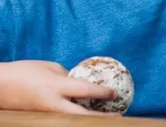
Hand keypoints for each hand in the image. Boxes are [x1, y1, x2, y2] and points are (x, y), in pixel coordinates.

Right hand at [0, 61, 118, 115]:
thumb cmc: (25, 71)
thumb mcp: (50, 67)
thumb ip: (68, 76)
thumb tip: (81, 83)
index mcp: (56, 86)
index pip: (85, 90)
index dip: (103, 92)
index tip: (116, 93)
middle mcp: (53, 104)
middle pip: (82, 115)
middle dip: (101, 117)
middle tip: (118, 117)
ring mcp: (47, 115)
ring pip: (74, 121)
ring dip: (90, 120)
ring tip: (105, 118)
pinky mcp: (42, 120)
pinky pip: (63, 119)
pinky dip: (76, 118)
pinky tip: (85, 116)